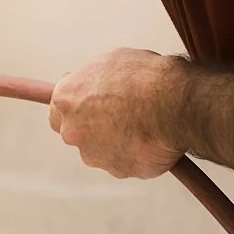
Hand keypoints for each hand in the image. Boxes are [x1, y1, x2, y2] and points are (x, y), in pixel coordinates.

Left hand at [49, 49, 187, 178]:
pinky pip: (127, 164)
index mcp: (66, 99)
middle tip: (122, 117)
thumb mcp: (112, 62)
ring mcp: (94, 155)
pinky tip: (154, 140)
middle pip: (78, 135)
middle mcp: (73, 131)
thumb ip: (93, 80)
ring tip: (146, 126)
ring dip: (119, 143)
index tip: (88, 109)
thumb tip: (93, 85)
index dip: (75, 111)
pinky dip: (138, 155)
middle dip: (95, 129)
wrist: (175, 102)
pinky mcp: (118, 171)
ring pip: (103, 151)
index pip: (57, 112)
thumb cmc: (146, 76)